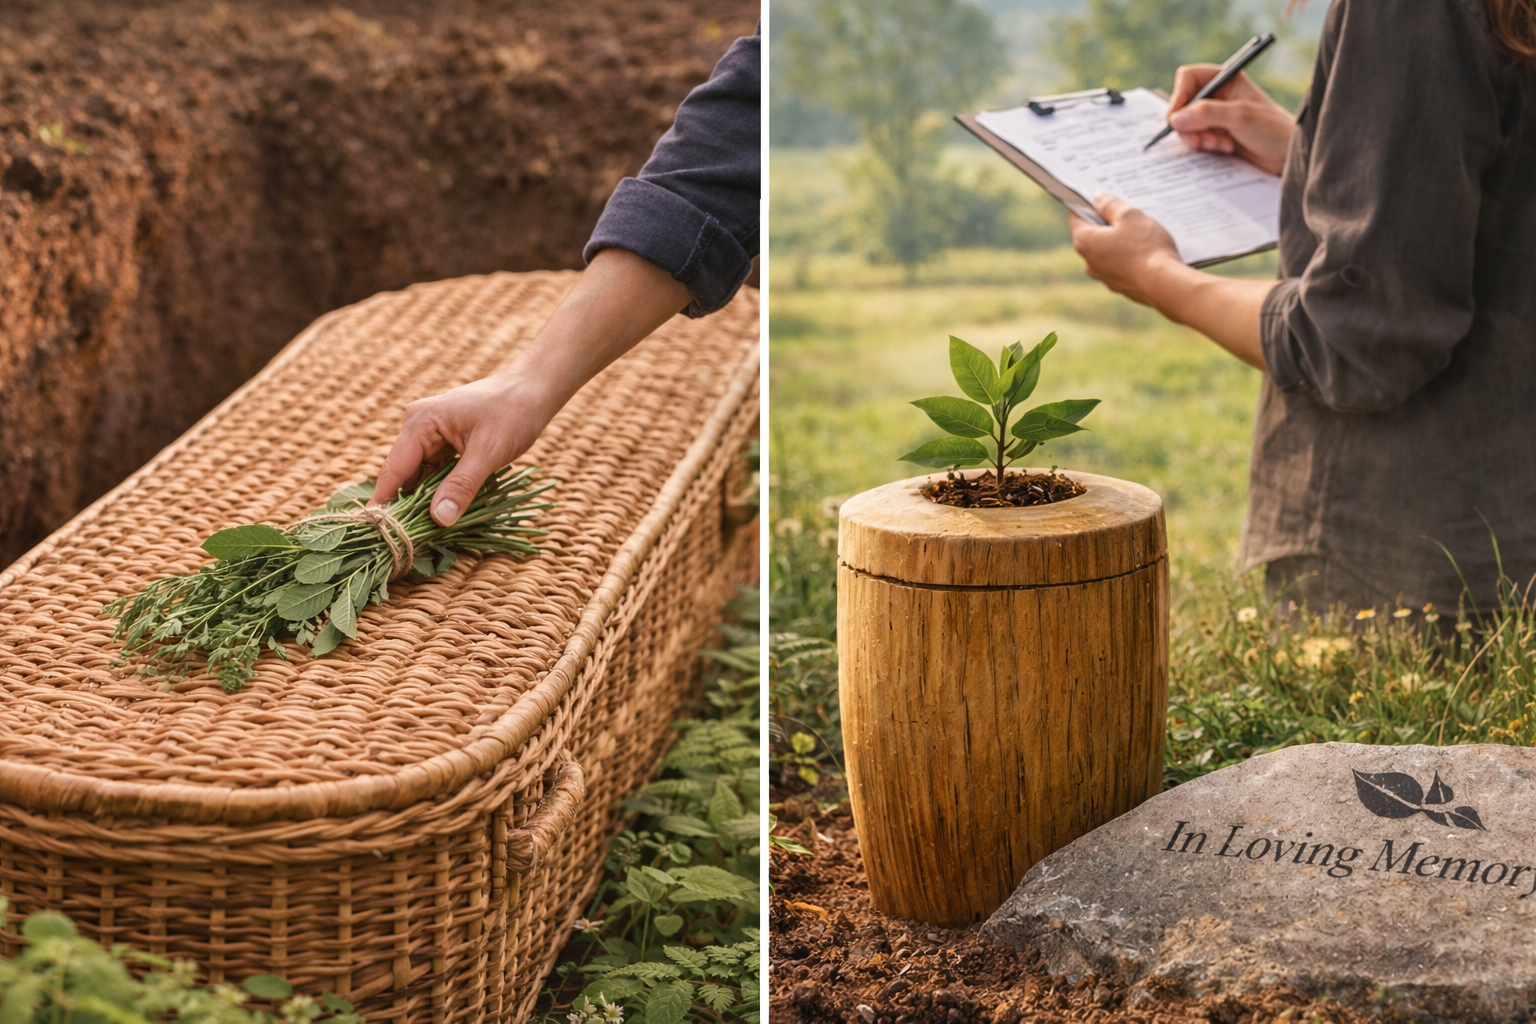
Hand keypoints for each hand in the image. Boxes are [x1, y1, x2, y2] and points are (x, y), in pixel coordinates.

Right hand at [372, 248, 690, 525]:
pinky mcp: (442, 442)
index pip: (393, 471)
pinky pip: (433, 474)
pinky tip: (442, 516)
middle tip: (408, 546)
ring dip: (423, 504)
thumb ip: (461, 486)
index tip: (381, 539)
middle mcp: (417, 427)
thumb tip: (437, 520)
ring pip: (418, 478)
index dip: (386, 505)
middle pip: (402, 477)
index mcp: (420, 423)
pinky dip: (438, 493)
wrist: (533, 390)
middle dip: (406, 508)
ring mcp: (428, 434)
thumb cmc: (513, 414)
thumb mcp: (488, 453)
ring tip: (424, 537)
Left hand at [1069, 193, 1273, 370]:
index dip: (1087, 202)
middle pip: (1093, 234)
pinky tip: (1146, 248)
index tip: (1101, 195)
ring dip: (1120, 238)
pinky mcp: (1120, 286)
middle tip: (1126, 209)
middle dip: (1107, 220)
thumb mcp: (1130, 216)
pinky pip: (1121, 264)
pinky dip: (1129, 255)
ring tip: (1141, 228)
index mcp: (1084, 242)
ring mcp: (1104, 277)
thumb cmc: (1146, 247)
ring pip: (1108, 250)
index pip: (1076, 215)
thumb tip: (1098, 198)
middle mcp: (1088, 262)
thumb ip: (1111, 205)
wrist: (1165, 285)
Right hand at [1166, 65, 1294, 174]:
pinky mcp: (1215, 134)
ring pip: (1187, 125)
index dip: (1179, 96)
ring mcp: (1215, 116)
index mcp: (1225, 80)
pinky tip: (1224, 149)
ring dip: (1198, 138)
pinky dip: (1204, 146)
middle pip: (1183, 105)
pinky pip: (1196, 139)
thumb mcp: (1239, 116)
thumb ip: (1206, 114)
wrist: (1287, 154)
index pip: (1188, 78)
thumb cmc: (1272, 128)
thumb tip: (1175, 118)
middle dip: (1189, 125)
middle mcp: (1217, 96)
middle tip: (1200, 141)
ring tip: (1219, 145)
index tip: (1176, 118)